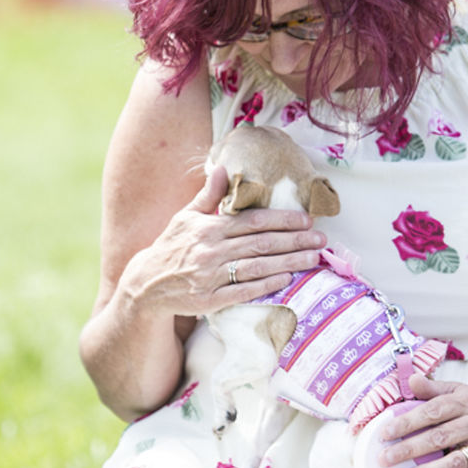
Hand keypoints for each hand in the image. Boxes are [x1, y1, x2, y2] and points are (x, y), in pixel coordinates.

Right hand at [121, 165, 327, 319]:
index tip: (307, 219)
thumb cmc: (172, 247)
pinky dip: (266, 285)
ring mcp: (211, 276)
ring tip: (313, 259)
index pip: (253, 221)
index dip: (283, 219)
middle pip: (262, 244)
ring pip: (258, 267)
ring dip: (289, 262)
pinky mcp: (210, 299)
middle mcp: (212, 251)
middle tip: (321, 239)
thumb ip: (207, 195)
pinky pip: (243, 291)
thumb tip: (221, 168)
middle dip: (295, 241)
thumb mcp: (186, 217)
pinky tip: (287, 279)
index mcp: (209, 228)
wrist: (146, 284)